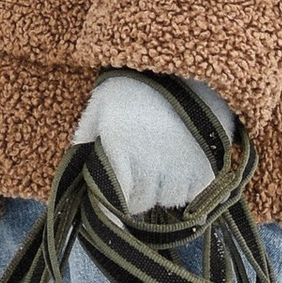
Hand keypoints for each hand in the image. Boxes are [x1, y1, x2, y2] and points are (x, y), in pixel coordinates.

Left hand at [72, 72, 233, 214]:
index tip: (113, 216)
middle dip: (139, 193)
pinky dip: (190, 186)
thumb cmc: (135, 86)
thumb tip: (72, 171)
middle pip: (141, 205)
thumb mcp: (100, 105)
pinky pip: (195, 195)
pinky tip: (184, 162)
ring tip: (165, 161)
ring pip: (169, 201)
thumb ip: (84, 139)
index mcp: (118, 151)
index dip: (111, 212)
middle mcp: (150, 165)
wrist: (186, 66)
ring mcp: (181, 168)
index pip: (111, 204)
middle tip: (141, 170)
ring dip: (165, 190)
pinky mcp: (208, 168)